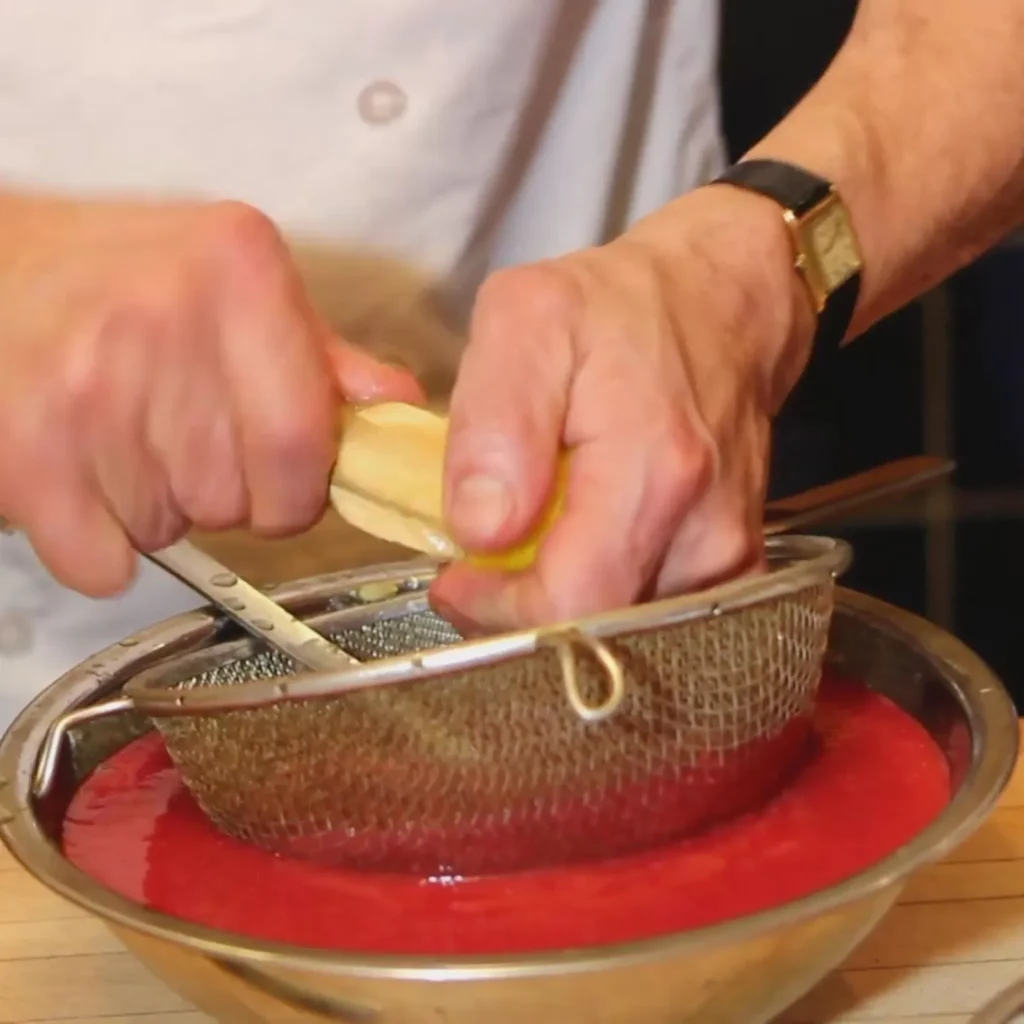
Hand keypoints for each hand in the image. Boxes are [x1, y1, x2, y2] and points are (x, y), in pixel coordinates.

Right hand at [0, 194, 421, 595]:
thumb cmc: (115, 276)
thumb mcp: (231, 283)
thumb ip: (321, 355)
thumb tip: (397, 409)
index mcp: (239, 271)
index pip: (303, 442)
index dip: (300, 489)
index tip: (284, 483)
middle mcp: (163, 318)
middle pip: (240, 498)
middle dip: (227, 499)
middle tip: (184, 445)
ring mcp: (87, 385)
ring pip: (172, 531)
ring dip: (160, 511)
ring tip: (124, 438)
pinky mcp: (25, 450)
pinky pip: (103, 565)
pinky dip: (100, 547)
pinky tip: (84, 476)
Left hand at [432, 185, 815, 630]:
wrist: (721, 305)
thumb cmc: (618, 308)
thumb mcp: (525, 321)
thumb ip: (495, 424)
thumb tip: (481, 530)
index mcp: (653, 470)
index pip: (565, 606)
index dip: (496, 608)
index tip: (458, 573)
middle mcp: (706, 530)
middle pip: (592, 631)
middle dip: (524, 608)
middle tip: (491, 556)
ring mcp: (728, 555)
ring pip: (619, 630)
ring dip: (564, 598)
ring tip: (544, 533)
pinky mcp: (734, 565)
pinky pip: (652, 614)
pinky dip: (606, 593)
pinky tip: (589, 543)